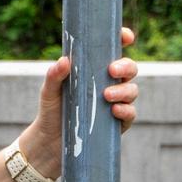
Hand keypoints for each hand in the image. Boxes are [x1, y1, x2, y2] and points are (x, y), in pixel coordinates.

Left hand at [20, 27, 139, 178]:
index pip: (113, 50)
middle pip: (129, 69)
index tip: (126, 36)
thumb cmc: (51, 111)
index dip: (123, 39)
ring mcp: (115, 103)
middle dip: (126, 66)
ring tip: (106, 96)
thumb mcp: (49, 91)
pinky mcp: (117, 124)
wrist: (50, 144)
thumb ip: (55, 75)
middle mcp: (108, 84)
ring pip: (132, 90)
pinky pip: (130, 114)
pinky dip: (125, 111)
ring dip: (124, 90)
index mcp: (94, 70)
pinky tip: (114, 111)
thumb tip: (65, 60)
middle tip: (112, 70)